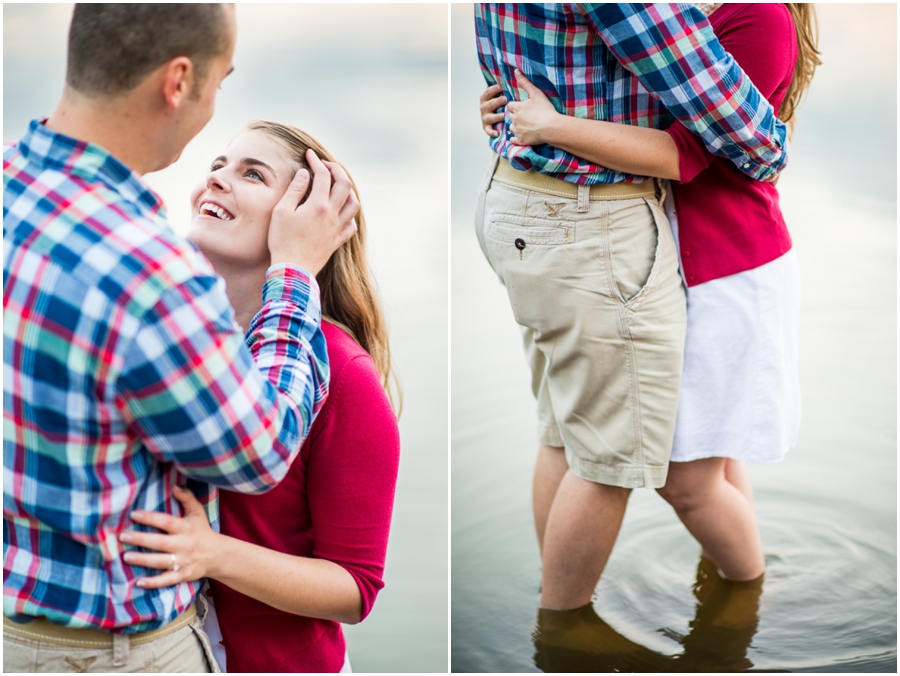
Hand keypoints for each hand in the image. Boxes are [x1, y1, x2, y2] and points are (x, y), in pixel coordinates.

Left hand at [119, 485, 219, 588]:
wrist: (218, 555)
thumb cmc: (202, 531)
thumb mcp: (197, 513)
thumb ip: (187, 498)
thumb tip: (174, 486)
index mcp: (186, 528)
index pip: (166, 521)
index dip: (150, 518)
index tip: (134, 514)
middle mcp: (184, 544)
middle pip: (159, 542)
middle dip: (140, 540)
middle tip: (122, 537)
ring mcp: (183, 561)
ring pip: (160, 561)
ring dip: (142, 560)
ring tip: (126, 557)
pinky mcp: (183, 575)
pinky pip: (166, 580)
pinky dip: (153, 583)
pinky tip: (139, 582)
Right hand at [268, 149, 359, 275]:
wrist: (292, 270)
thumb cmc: (282, 240)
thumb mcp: (281, 211)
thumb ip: (295, 190)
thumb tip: (305, 173)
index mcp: (318, 205)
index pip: (323, 175)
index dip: (317, 161)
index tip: (309, 155)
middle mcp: (332, 215)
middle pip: (345, 184)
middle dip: (336, 170)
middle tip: (325, 166)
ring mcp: (337, 229)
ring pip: (353, 204)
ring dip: (347, 191)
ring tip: (336, 187)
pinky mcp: (336, 241)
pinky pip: (351, 226)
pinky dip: (348, 215)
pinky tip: (340, 213)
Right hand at [480, 84, 507, 137]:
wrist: (500, 117)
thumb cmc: (502, 101)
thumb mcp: (501, 92)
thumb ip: (503, 85)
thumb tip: (514, 72)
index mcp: (485, 97)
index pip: (487, 92)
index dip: (494, 89)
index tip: (501, 86)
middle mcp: (483, 107)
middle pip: (488, 104)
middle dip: (496, 102)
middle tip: (505, 99)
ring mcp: (485, 117)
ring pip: (489, 117)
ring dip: (496, 116)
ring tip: (504, 116)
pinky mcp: (487, 127)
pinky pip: (488, 130)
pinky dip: (492, 132)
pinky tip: (497, 133)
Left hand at [507, 69, 560, 146]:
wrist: (551, 127)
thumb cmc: (545, 110)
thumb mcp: (536, 93)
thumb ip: (525, 82)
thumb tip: (516, 71)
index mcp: (517, 108)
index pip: (510, 105)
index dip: (515, 106)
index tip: (520, 107)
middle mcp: (514, 119)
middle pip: (510, 117)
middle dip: (515, 116)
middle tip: (524, 116)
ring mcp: (517, 131)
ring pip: (511, 128)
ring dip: (515, 127)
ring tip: (524, 126)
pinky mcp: (521, 140)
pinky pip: (514, 140)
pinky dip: (516, 138)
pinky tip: (521, 136)